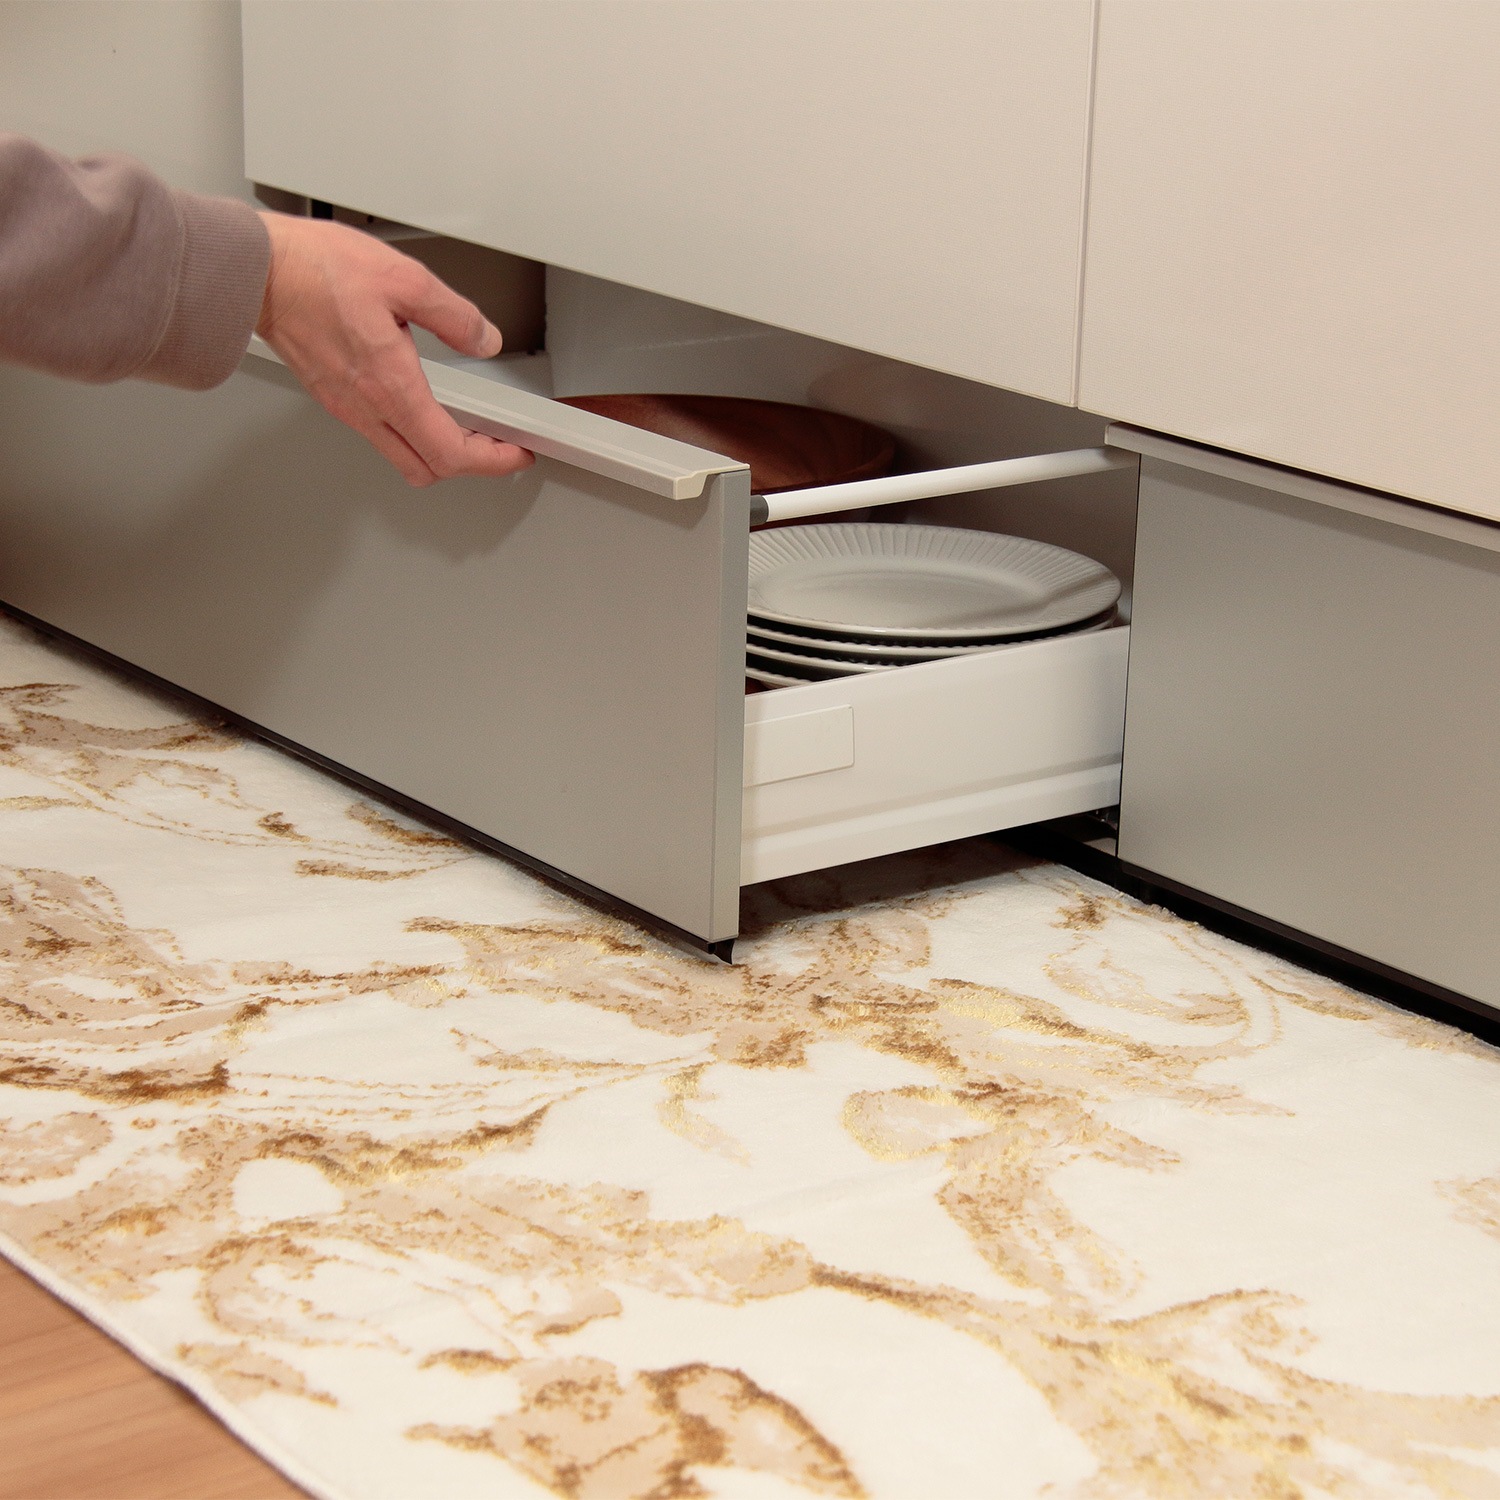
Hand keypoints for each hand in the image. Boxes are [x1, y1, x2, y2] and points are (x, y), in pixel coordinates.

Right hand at [254, 212, 534, 486]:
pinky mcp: (332, 397)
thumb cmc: (312, 270)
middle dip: (471, 464)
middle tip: (496, 444)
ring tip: (464, 425)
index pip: (450, 452)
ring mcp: (346, 407)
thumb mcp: (403, 278)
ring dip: (439, 452)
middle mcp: (366, 407)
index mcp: (389, 385)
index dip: (492, 461)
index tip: (514, 453)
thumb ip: (453, 315)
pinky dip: (411, 433)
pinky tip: (420, 403)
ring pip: (402, 457)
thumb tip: (482, 339)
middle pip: (428, 468)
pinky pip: (380, 435)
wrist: (254, 271)